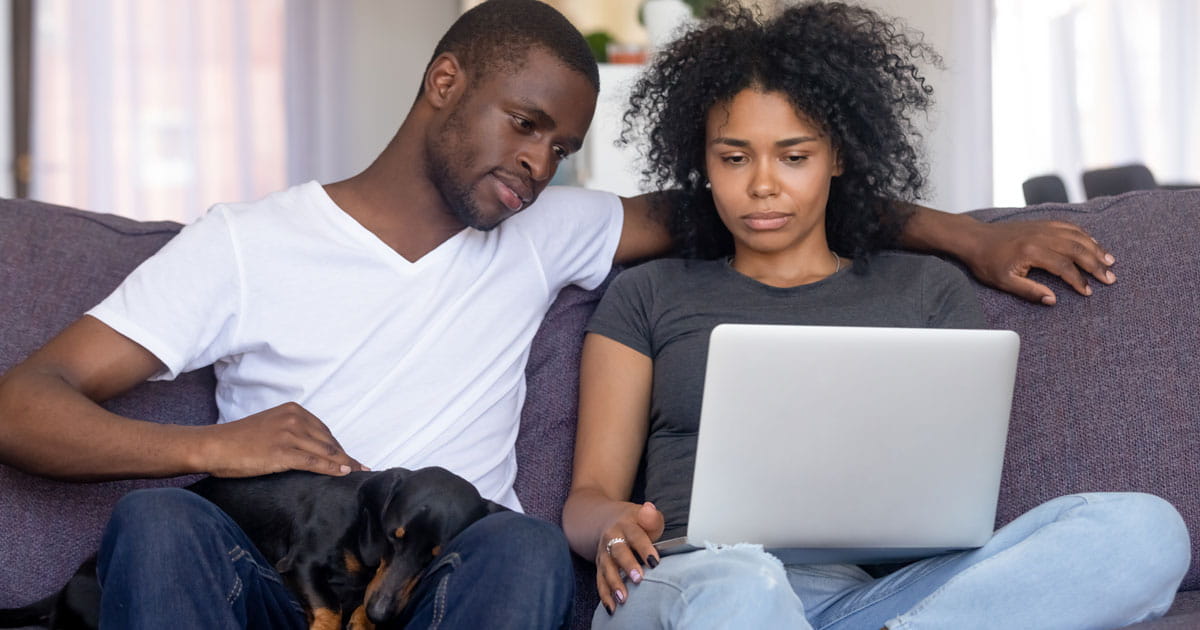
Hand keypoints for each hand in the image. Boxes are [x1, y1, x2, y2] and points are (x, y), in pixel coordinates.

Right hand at [195, 402, 365, 476]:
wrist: (214, 445)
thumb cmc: (239, 440)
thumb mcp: (271, 427)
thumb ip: (293, 433)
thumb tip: (314, 450)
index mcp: (293, 410)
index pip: (325, 431)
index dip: (339, 448)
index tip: (351, 459)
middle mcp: (294, 418)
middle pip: (329, 441)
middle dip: (346, 456)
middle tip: (361, 468)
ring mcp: (289, 434)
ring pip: (326, 451)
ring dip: (346, 464)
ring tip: (359, 473)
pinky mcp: (283, 452)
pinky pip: (314, 462)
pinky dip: (332, 468)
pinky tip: (344, 473)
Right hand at [595, 501, 664, 614]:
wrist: (604, 519)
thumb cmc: (634, 522)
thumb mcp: (643, 514)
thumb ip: (650, 517)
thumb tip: (650, 510)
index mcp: (626, 524)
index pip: (636, 535)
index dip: (644, 548)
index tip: (655, 561)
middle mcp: (612, 538)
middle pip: (619, 552)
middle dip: (627, 566)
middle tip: (638, 579)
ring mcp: (604, 553)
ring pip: (607, 568)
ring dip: (614, 583)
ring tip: (623, 598)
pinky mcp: (599, 566)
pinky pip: (600, 581)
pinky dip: (605, 595)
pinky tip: (612, 607)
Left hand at [964, 220, 1115, 304]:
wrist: (975, 239)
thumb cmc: (987, 262)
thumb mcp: (1004, 282)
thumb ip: (1029, 291)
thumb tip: (1053, 300)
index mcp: (1032, 251)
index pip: (1064, 267)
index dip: (1078, 280)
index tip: (1088, 292)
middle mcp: (1041, 236)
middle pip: (1077, 249)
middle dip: (1096, 265)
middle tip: (1110, 278)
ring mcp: (1043, 227)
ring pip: (1077, 236)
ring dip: (1095, 248)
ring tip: (1110, 262)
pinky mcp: (1042, 223)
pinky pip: (1069, 226)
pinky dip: (1085, 234)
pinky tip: (1094, 243)